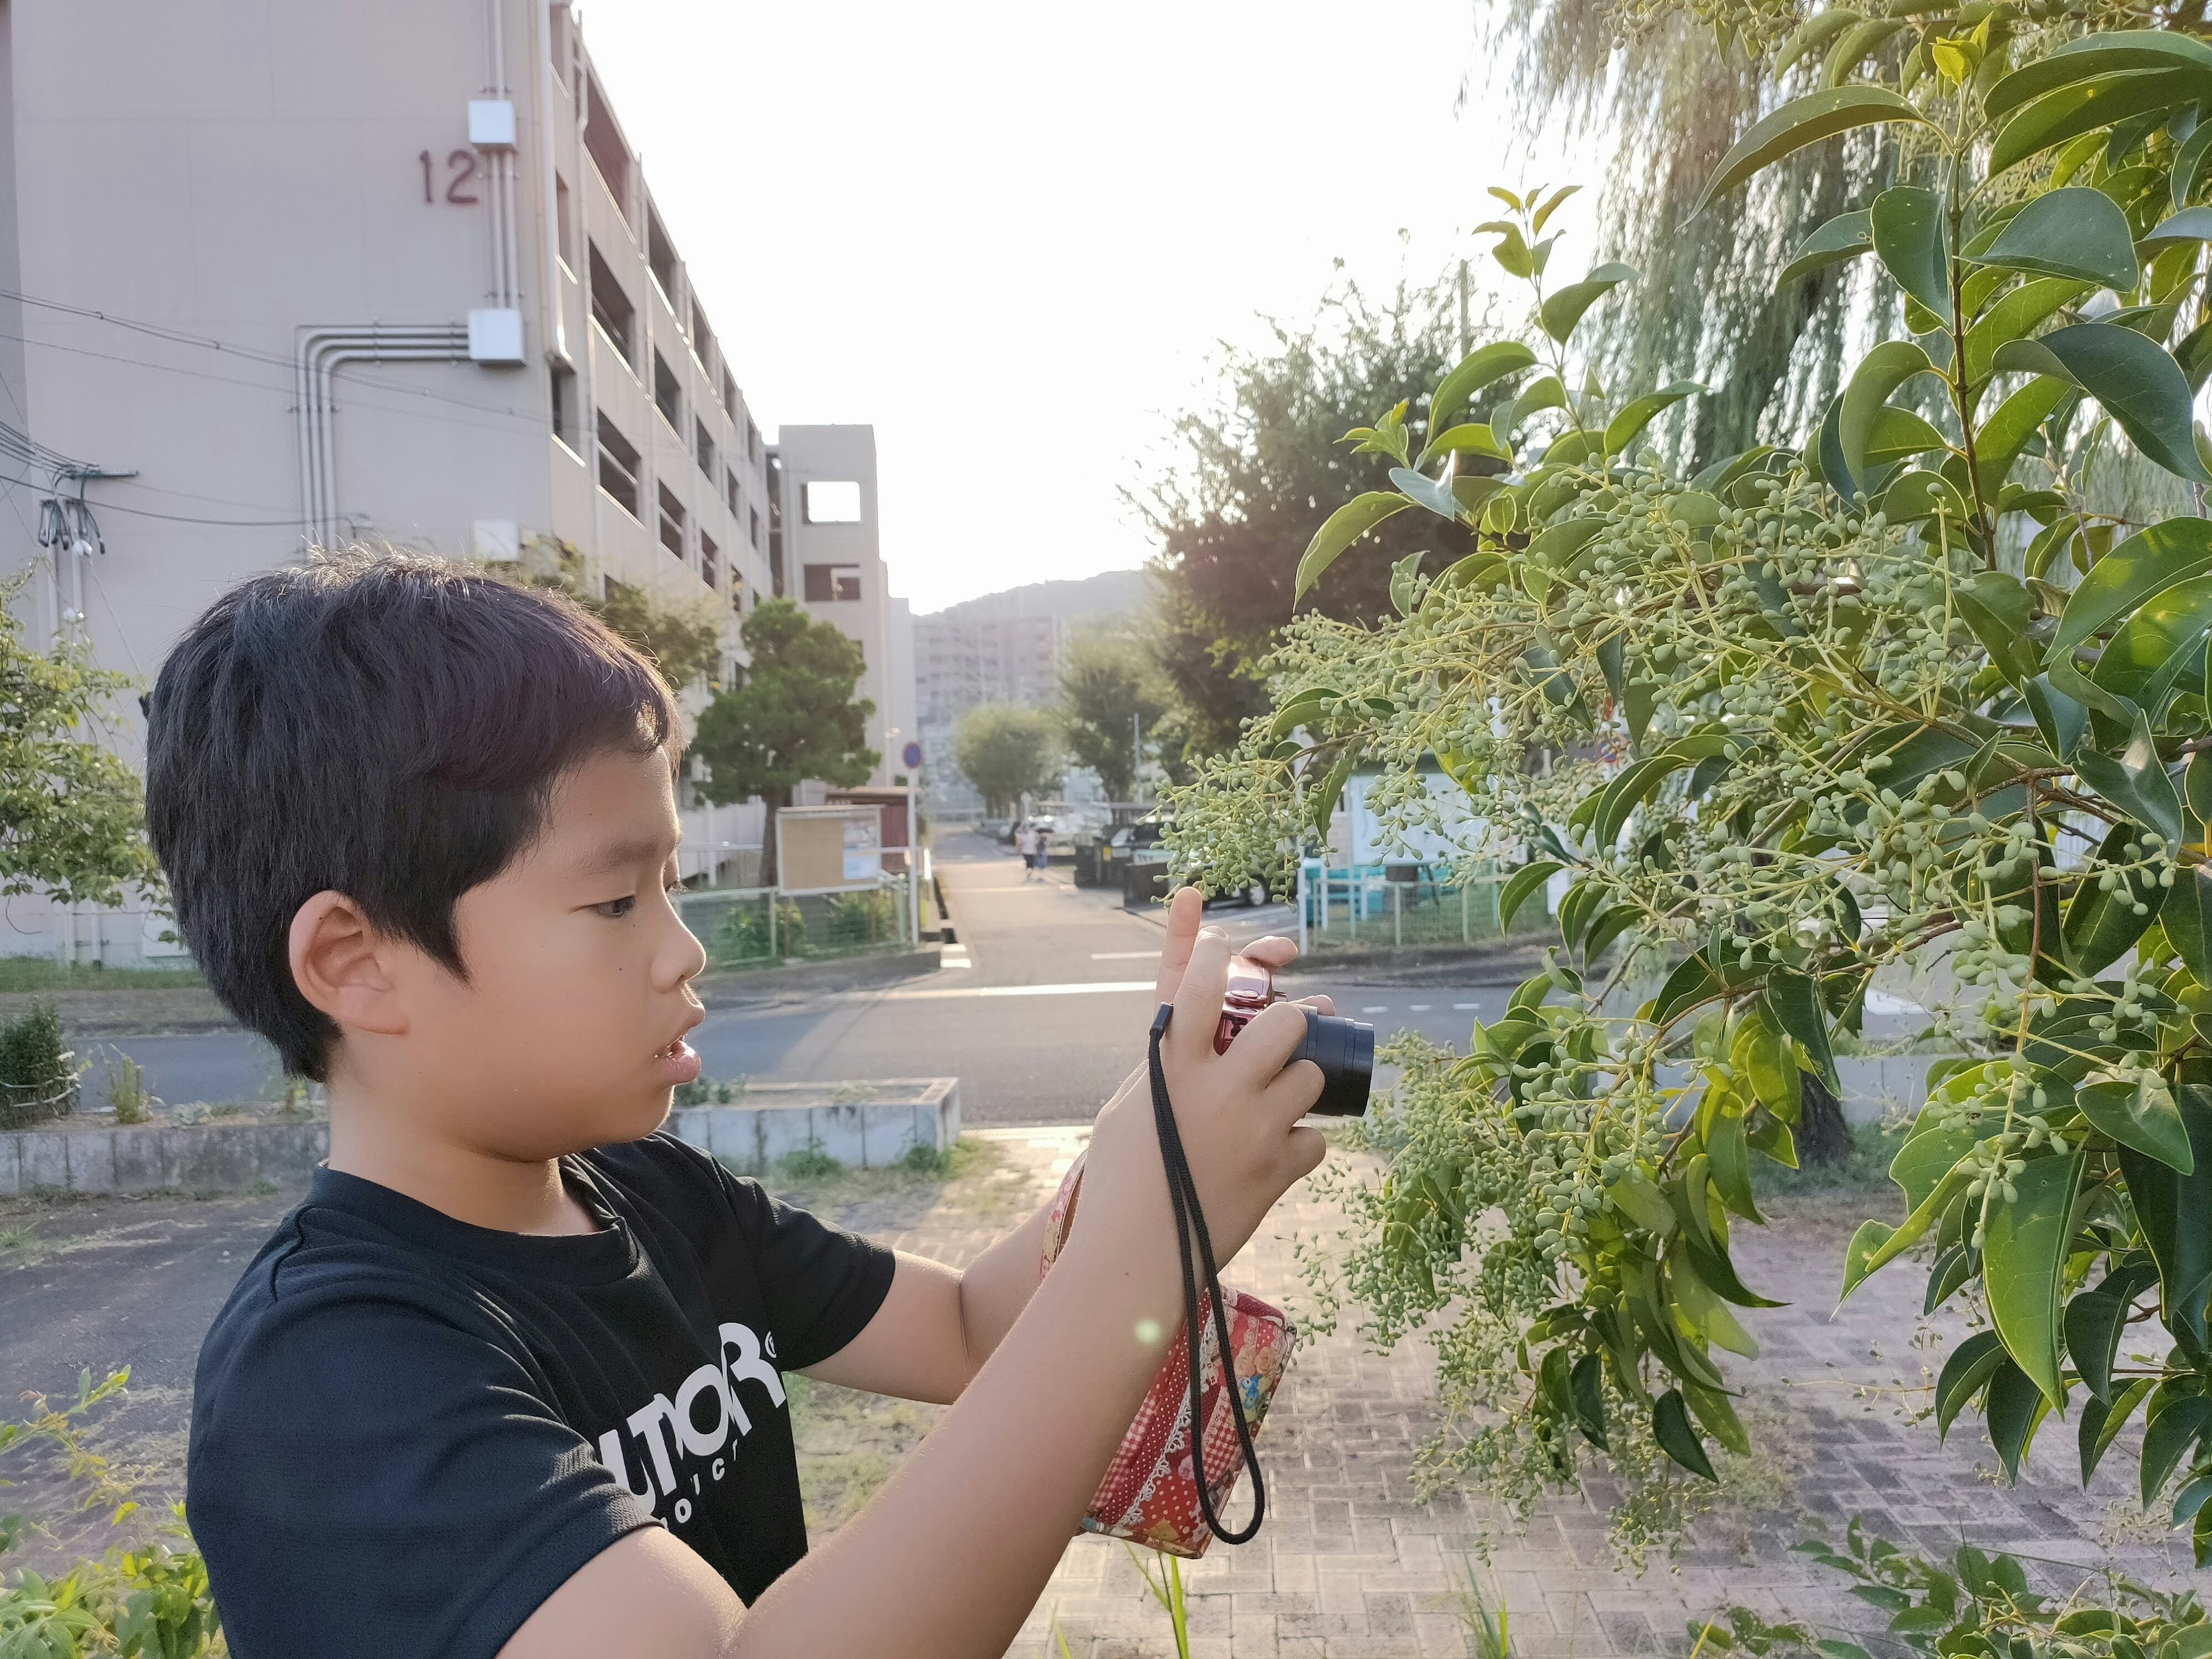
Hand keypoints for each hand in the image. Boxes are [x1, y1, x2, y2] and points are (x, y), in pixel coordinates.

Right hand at [1074, 891, 1327, 1282]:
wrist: (1134, 1259)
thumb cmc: (1117, 1183)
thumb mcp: (1126, 1110)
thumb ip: (1162, 1068)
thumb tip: (1186, 1033)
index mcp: (1172, 1069)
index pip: (1202, 987)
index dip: (1216, 954)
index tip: (1225, 946)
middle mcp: (1219, 1091)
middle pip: (1284, 1022)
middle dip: (1289, 1020)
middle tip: (1279, 1034)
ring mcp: (1255, 1130)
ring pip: (1309, 1077)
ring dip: (1298, 1083)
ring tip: (1276, 1100)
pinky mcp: (1278, 1171)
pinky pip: (1315, 1139)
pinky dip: (1299, 1143)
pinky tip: (1274, 1152)